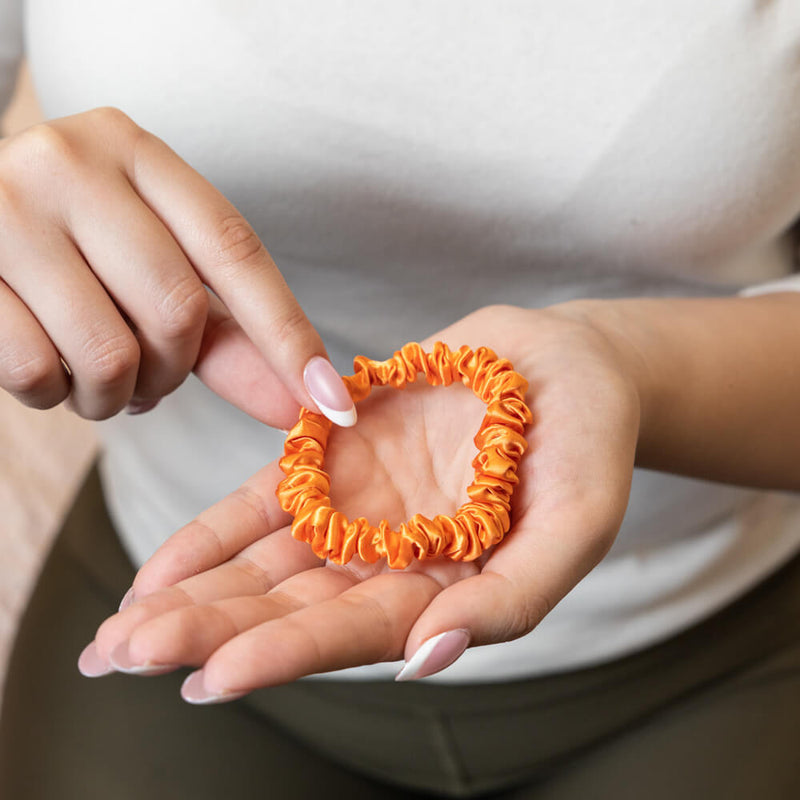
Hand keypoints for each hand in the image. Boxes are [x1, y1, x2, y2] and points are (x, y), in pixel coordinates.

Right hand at [0, 108, 351, 426]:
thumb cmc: (77, 247)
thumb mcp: (155, 265)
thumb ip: (230, 333)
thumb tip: (305, 404)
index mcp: (137, 151)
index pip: (234, 250)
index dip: (288, 334)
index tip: (331, 403)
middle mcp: (71, 164)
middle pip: (175, 310)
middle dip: (173, 371)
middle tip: (152, 376)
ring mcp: (5, 209)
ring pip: (108, 354)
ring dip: (117, 394)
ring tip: (102, 377)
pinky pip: (36, 373)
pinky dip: (57, 396)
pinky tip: (53, 370)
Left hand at [86, 304, 640, 699]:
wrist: (566, 361)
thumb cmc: (590, 443)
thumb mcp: (577, 521)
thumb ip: (513, 596)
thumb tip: (427, 659)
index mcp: (445, 589)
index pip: (355, 631)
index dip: (285, 652)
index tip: (211, 677)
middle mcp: (391, 559)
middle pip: (290, 606)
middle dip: (209, 632)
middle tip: (125, 657)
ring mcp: (359, 507)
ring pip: (264, 563)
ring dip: (194, 594)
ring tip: (121, 631)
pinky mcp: (336, 454)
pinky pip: (264, 498)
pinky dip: (212, 532)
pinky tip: (159, 567)